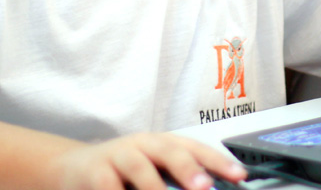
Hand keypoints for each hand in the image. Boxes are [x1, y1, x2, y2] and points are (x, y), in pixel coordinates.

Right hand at [53, 133, 246, 189]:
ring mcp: (118, 156)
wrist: (72, 168)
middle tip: (204, 187)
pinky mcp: (93, 173)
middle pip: (170, 151)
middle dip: (189, 169)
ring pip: (139, 168)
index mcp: (164, 143)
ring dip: (155, 188)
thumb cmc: (122, 172)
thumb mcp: (152, 172)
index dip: (218, 161)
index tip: (239, 176)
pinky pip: (108, 187)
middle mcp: (144, 144)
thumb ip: (178, 181)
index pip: (197, 148)